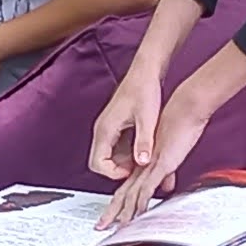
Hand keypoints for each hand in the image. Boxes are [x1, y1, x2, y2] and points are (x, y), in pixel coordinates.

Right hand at [89, 53, 173, 193]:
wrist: (145, 72)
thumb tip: (143, 162)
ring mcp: (108, 128)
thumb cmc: (144, 89)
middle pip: (100, 162)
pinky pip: (115, 147)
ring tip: (142, 161)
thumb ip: (144, 141)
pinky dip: (126, 154)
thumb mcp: (147, 118)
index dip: (112, 173)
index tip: (130, 173)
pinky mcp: (115, 126)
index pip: (97, 163)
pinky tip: (143, 151)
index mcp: (105, 128)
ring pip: (108, 156)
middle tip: (137, 170)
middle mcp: (103, 129)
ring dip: (123, 163)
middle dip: (117, 170)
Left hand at [99, 73, 226, 227]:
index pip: (125, 188)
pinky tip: (138, 213)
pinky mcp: (159, 165)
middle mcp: (141, 166)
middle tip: (102, 226)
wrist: (184, 110)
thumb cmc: (178, 127)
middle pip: (121, 194)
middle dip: (111, 213)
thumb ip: (166, 174)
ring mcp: (148, 166)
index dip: (117, 203)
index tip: (111, 216)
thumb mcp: (170, 157)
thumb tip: (165, 186)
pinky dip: (141, 202)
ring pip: (130, 194)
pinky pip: (147, 187)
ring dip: (124, 213)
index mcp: (142, 164)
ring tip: (118, 227)